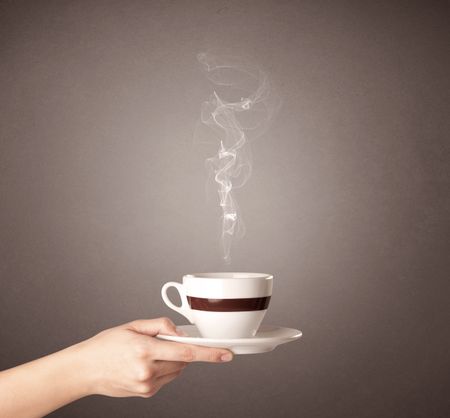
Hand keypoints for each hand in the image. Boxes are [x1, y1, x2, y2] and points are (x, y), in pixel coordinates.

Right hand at [77, 317, 232, 397]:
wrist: (85, 370)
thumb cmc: (106, 345)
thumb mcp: (133, 325)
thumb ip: (161, 326)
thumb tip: (180, 332)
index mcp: (145, 350)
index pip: (186, 352)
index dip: (210, 353)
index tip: (226, 353)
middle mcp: (148, 370)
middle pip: (183, 359)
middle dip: (180, 349)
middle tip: (160, 343)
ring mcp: (147, 385)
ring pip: (177, 369)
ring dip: (172, 359)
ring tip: (148, 353)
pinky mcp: (146, 393)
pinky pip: (167, 378)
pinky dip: (164, 368)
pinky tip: (145, 364)